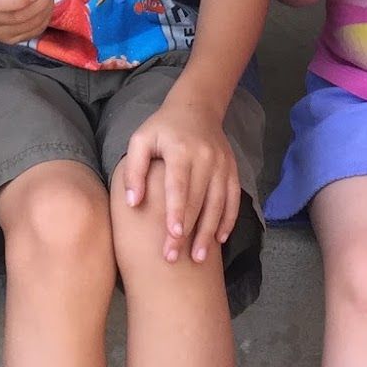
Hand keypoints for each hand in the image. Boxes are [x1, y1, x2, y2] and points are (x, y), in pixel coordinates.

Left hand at [121, 92, 240, 263]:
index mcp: (181, 149)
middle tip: (173, 259)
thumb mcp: (140, 140)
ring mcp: (222, 164)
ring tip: (198, 259)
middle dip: (187, 232)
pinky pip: (233, 199)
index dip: (177, 211)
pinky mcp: (232, 170)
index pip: (179, 185)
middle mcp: (205, 157)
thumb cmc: (163, 128)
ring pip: (218, 203)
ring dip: (208, 232)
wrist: (196, 107)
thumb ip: (134, 170)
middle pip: (197, 200)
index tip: (173, 235)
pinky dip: (228, 220)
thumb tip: (133, 203)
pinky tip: (219, 239)